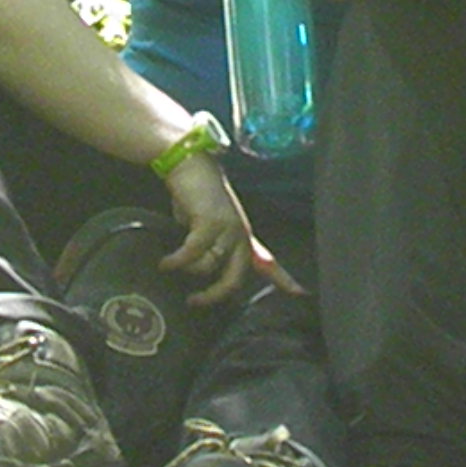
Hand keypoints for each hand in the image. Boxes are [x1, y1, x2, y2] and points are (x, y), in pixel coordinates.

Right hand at [156, 154, 301, 305]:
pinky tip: (166, 262)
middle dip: (213, 295)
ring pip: (208, 267)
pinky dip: (177, 261)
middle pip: (235, 277)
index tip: (299, 293)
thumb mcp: (208, 225)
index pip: (268, 261)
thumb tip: (203, 268)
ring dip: (186, 269)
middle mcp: (240, 233)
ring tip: (170, 265)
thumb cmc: (197, 196)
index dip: (283, 279)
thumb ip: (211, 248)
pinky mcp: (209, 223)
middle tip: (194, 301)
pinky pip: (191, 254)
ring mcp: (227, 228)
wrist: (189, 165)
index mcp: (243, 235)